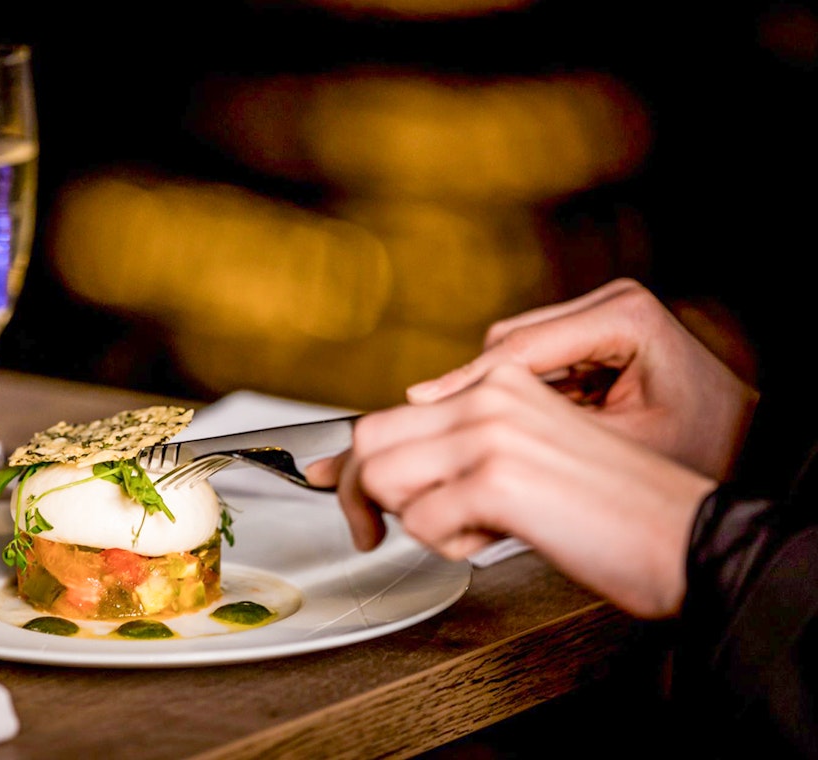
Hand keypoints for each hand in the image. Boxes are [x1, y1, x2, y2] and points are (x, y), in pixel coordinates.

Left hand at [306, 364, 717, 618]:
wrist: (687, 538)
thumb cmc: (611, 511)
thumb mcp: (526, 461)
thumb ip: (460, 454)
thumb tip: (380, 476)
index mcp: (499, 385)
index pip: (390, 415)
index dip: (346, 458)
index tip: (323, 482)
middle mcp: (490, 398)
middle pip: (369, 441)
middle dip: (355, 494)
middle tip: (371, 534)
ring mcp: (490, 435)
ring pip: (382, 478)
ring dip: (411, 521)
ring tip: (468, 533)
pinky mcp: (498, 481)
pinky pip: (421, 522)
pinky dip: (446, 547)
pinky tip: (494, 541)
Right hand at [405, 278, 757, 480]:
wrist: (749, 450)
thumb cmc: (701, 449)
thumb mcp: (615, 444)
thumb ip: (540, 429)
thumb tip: (466, 428)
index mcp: (623, 316)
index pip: (521, 347)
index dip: (466, 382)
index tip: (419, 404)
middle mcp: (610, 304)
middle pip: (509, 343)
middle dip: (476, 390)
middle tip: (443, 433)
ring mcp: (601, 319)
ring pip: (514, 353)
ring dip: (495, 396)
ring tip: (474, 440)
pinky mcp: (594, 340)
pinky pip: (534, 364)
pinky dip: (518, 397)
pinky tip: (507, 432)